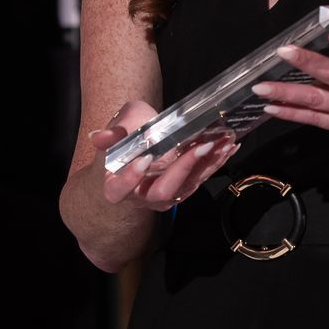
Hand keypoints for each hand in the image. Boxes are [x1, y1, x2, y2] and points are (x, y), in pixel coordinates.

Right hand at [87, 99, 238, 212]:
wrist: (133, 158)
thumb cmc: (123, 143)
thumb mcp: (116, 131)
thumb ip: (111, 134)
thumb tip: (99, 137)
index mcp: (116, 185)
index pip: (120, 187)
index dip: (131, 176)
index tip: (144, 159)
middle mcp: (141, 196)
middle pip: (162, 192)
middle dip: (184, 168)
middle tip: (201, 146)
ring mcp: (164, 197)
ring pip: (186, 187)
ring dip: (207, 165)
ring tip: (223, 143)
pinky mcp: (182, 190)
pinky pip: (199, 179)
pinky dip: (216, 163)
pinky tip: (230, 146)